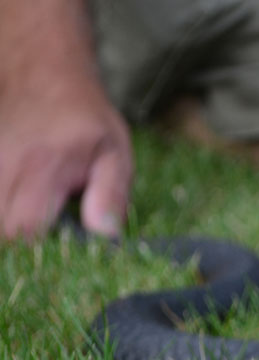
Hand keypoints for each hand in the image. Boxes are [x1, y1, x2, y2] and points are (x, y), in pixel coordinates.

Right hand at [0, 1, 131, 240]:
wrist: (42, 71)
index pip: (22, 229)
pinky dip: (6, 209)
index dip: (37, 252)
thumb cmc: (85, 119)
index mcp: (42, 168)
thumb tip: (106, 233)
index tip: (58, 257)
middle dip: (21, 246)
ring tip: (38, 219)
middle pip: (0, 230)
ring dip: (10, 223)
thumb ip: (111, 194)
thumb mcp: (114, 153)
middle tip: (48, 242)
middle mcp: (3, 167)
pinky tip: (21, 205)